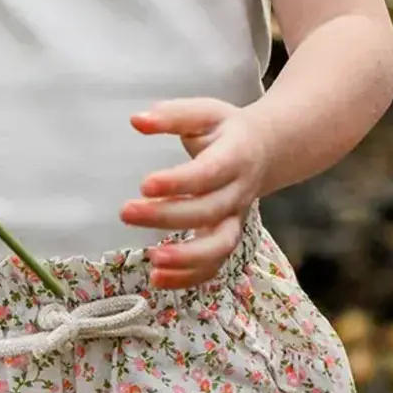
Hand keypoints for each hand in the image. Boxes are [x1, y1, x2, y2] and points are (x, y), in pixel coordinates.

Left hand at [122, 99, 267, 288]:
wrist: (266, 150)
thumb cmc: (227, 130)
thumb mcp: (204, 113)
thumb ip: (172, 116)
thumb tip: (136, 120)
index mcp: (235, 157)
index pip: (208, 173)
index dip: (178, 182)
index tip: (144, 185)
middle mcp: (238, 192)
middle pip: (208, 212)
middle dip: (168, 217)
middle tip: (126, 212)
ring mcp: (235, 219)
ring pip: (220, 246)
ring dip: (187, 259)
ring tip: (153, 262)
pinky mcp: (226, 237)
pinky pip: (214, 265)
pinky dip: (189, 278)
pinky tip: (157, 280)